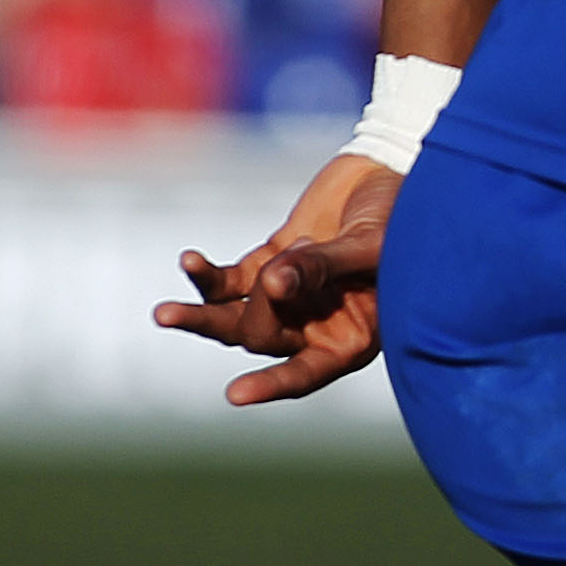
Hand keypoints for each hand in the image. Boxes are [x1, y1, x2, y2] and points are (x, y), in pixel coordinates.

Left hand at [154, 152, 401, 405]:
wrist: (388, 171)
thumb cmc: (401, 216)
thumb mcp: (371, 244)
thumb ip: (322, 266)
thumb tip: (271, 284)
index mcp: (352, 336)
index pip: (307, 372)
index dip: (274, 384)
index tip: (236, 394)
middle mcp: (316, 325)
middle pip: (262, 338)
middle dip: (257, 310)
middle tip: (279, 270)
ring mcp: (287, 296)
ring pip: (231, 321)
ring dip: (200, 317)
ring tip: (164, 314)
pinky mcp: (266, 264)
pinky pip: (224, 282)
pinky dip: (203, 275)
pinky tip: (190, 260)